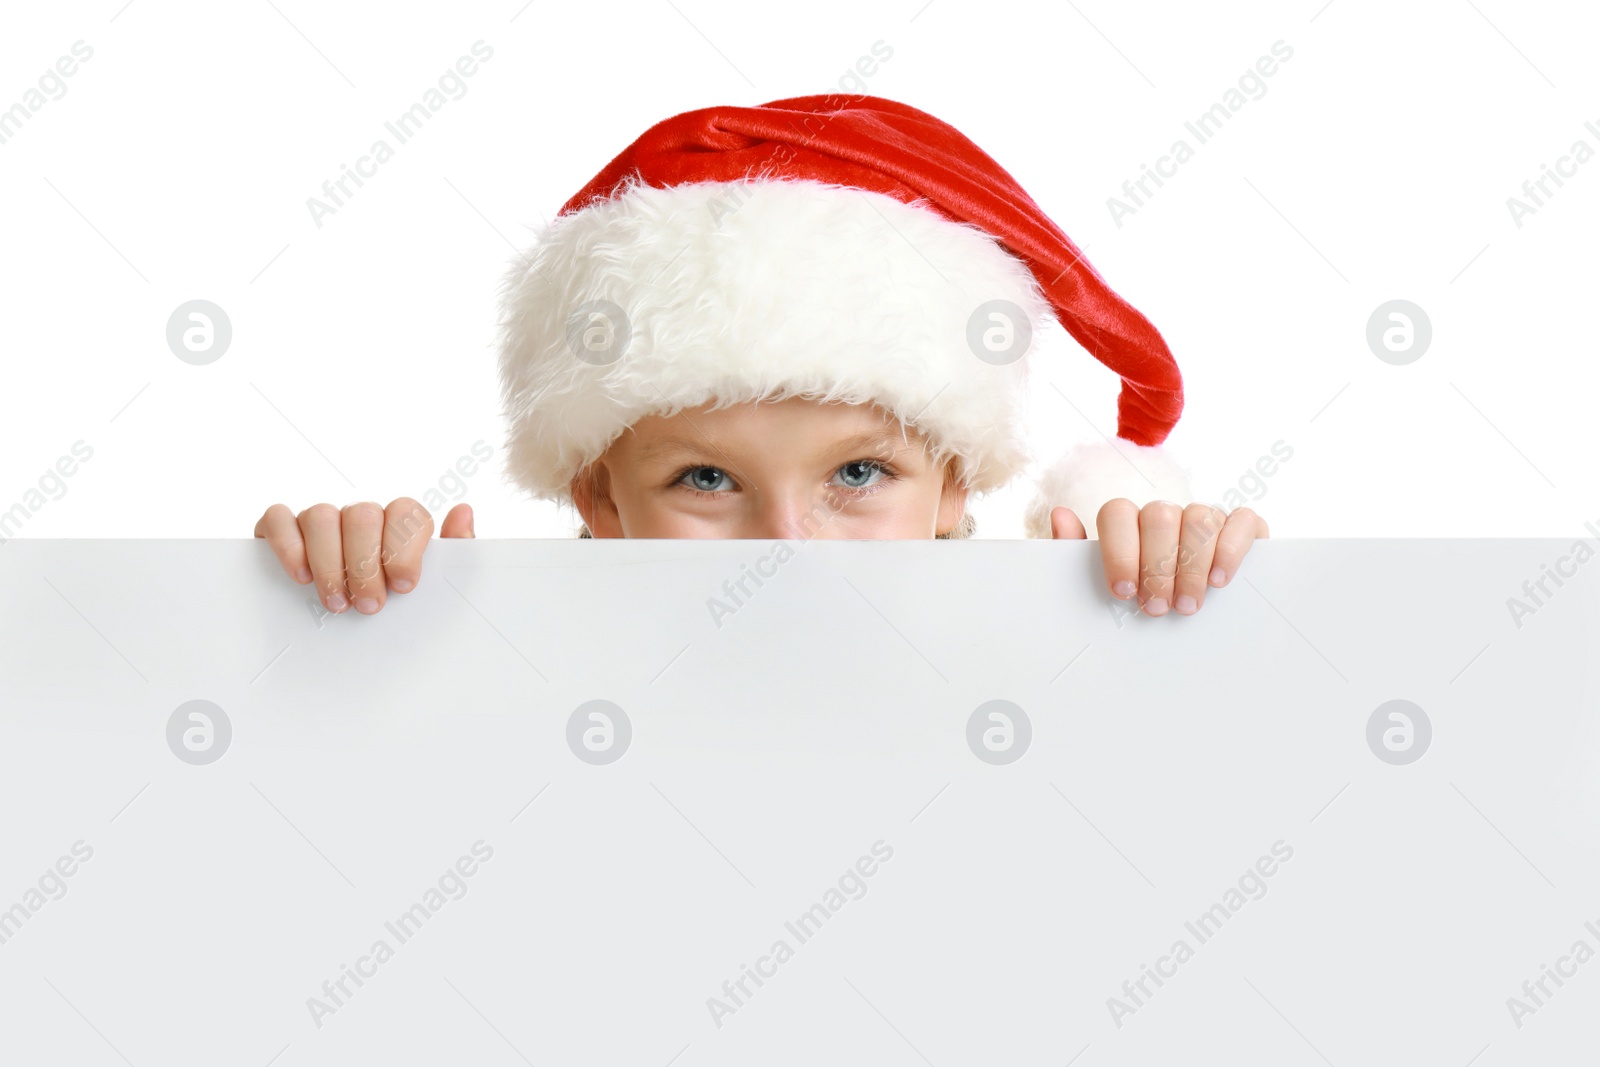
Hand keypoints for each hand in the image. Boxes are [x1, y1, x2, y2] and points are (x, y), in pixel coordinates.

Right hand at [254, 499, 474, 614]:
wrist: (347, 631)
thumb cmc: (393, 598)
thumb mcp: (430, 583)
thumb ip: (454, 551)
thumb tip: (463, 511)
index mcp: (398, 522)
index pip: (406, 511)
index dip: (404, 548)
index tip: (403, 586)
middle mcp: (360, 514)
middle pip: (363, 514)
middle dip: (366, 564)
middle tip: (369, 605)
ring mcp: (321, 517)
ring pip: (322, 515)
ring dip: (330, 564)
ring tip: (337, 603)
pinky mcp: (282, 527)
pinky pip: (279, 518)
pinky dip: (288, 545)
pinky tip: (300, 577)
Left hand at [1049, 500, 1267, 616]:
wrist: (1196, 626)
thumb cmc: (1142, 603)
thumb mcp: (1107, 588)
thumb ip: (1078, 557)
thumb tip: (1060, 514)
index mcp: (1129, 524)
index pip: (1117, 512)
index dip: (1119, 550)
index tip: (1123, 592)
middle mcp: (1166, 514)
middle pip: (1158, 516)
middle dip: (1157, 566)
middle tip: (1157, 609)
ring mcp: (1205, 517)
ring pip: (1198, 517)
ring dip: (1192, 565)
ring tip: (1187, 606)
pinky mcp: (1243, 527)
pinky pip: (1241, 521)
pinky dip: (1230, 549)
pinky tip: (1219, 581)